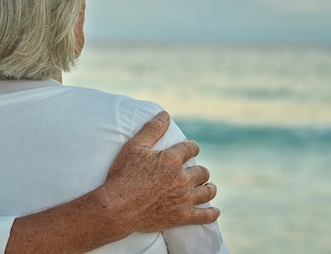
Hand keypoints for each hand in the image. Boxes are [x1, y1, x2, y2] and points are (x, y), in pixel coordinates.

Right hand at [98, 111, 219, 235]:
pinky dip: (212, 213)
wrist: (117, 207)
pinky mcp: (182, 217)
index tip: (191, 149)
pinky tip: (214, 211)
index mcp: (171, 159)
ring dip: (209, 187)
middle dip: (199, 169)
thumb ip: (152, 129)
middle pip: (202, 171)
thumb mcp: (134, 146)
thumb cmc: (122, 175)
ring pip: (207, 191)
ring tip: (207, 187)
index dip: (192, 147)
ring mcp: (184, 198)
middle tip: (195, 171)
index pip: (191, 148)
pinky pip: (205, 216)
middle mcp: (182, 178)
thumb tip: (165, 114)